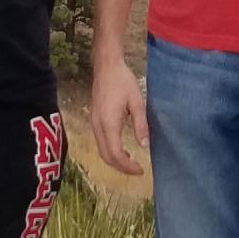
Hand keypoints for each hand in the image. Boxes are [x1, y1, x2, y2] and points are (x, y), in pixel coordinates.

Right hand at [89, 54, 148, 175]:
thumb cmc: (123, 81)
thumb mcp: (137, 102)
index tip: (141, 169)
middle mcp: (98, 126)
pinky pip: (100, 142)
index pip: (116, 154)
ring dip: (115, 160)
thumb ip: (141, 124)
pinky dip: (110, 151)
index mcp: (109, 123)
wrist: (106, 66)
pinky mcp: (94, 119)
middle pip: (106, 156)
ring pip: (101, 150)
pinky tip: (122, 149)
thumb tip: (144, 146)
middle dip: (121, 167)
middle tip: (137, 170)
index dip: (127, 166)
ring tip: (131, 162)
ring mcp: (94, 123)